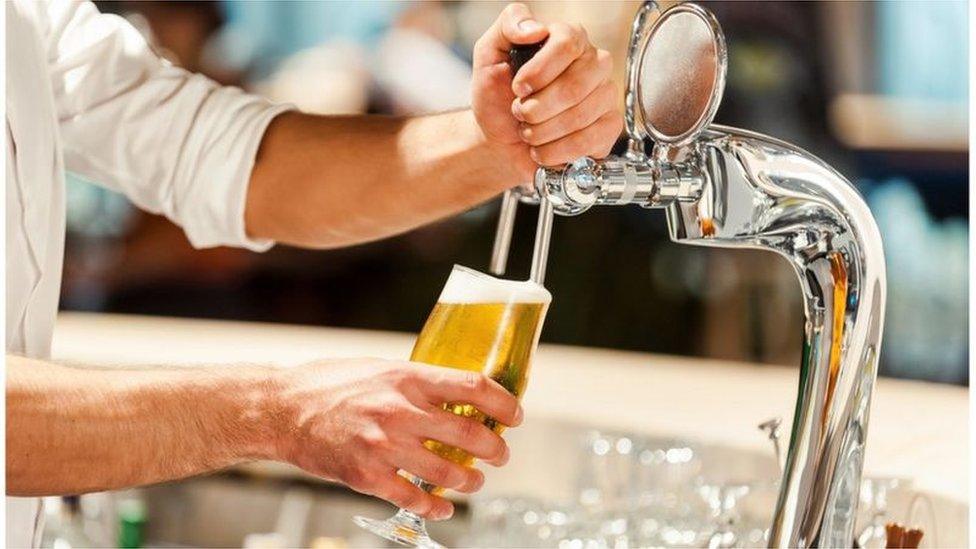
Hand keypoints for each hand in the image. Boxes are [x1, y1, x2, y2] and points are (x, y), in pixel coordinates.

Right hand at [269, 359, 521, 519]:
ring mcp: (385, 445)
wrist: (281, 409)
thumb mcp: (380, 369)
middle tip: (499, 454)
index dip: (504, 403)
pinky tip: (442, 507)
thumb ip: (416, 383)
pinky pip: (414, 498)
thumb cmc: (328, 384)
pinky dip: (435, 506)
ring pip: (448, 472)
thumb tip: (454, 395)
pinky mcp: (367, 475)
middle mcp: (400, 410)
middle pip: (469, 433)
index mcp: (407, 377)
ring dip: (470, 481)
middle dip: (495, 449)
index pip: (473, 387)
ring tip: (473, 481)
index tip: (515, 415)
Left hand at [471, 3, 622, 180]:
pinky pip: (590, 141)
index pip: (568, 44)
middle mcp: (593, 63)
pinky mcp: (609, 127)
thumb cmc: (497, 96)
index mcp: (569, 38)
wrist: (499, 140)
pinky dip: (557, 151)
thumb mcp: (489, 54)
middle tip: (520, 114)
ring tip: (528, 132)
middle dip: (537, 109)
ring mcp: (605, 95)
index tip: (518, 88)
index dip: (539, 72)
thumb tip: (536, 28)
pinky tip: (544, 149)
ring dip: (542, 132)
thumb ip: (509, 25)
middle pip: (575, 86)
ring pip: (580, 117)